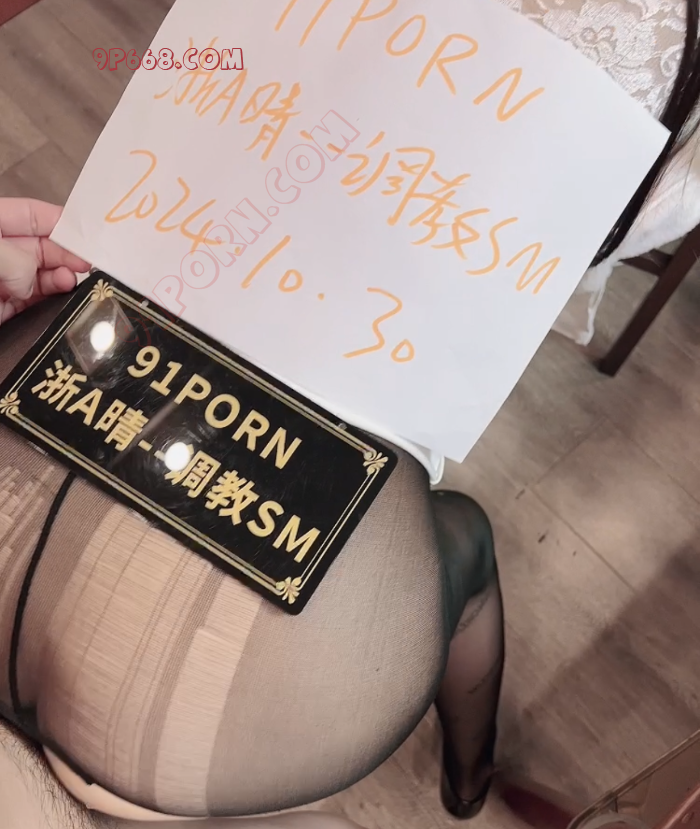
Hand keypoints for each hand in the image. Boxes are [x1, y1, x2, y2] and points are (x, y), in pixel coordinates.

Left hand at [0, 198, 90, 323]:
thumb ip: (13, 260)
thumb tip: (32, 280)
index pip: (31, 216)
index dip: (60, 222)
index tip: (88, 235)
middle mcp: (2, 254)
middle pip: (43, 248)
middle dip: (67, 254)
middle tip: (87, 263)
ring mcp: (3, 283)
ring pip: (43, 278)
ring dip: (62, 279)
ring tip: (71, 281)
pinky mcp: (5, 311)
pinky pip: (35, 306)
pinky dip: (53, 305)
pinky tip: (64, 300)